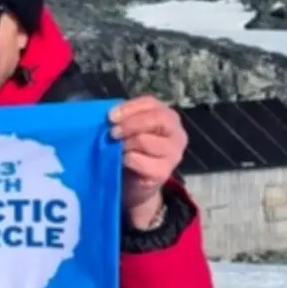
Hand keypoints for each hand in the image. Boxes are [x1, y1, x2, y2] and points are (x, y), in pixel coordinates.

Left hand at [109, 96, 187, 226]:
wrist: (136, 183)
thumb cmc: (133, 150)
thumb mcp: (131, 130)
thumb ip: (125, 119)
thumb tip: (111, 115)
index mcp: (168, 117)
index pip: (151, 103)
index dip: (129, 108)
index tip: (110, 116)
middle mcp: (177, 134)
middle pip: (155, 119)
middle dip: (129, 124)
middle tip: (112, 132)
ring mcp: (173, 154)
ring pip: (144, 140)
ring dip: (125, 144)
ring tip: (116, 148)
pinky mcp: (163, 172)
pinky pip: (138, 160)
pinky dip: (125, 159)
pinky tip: (121, 161)